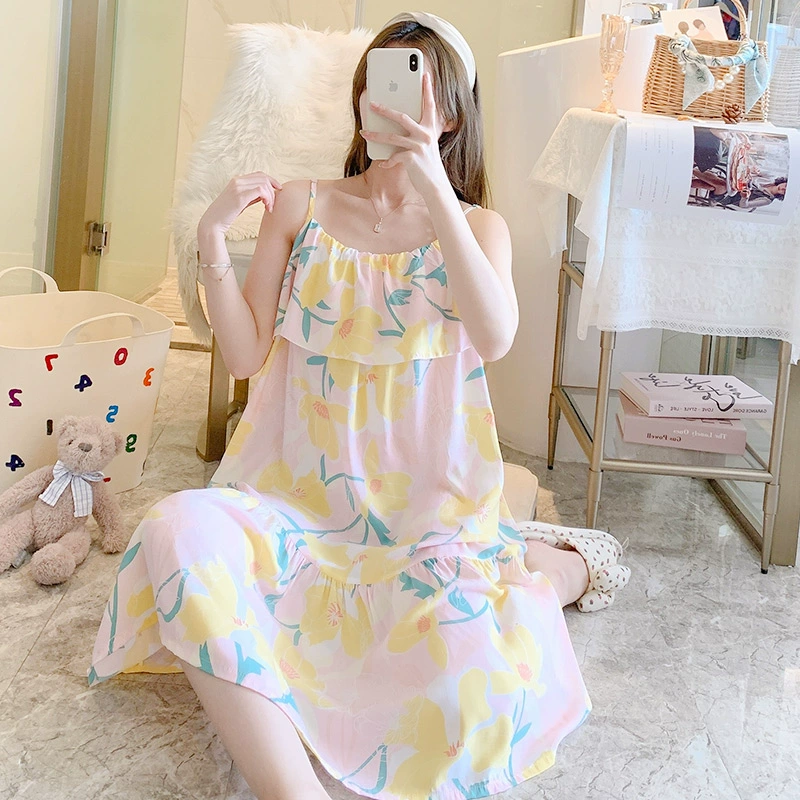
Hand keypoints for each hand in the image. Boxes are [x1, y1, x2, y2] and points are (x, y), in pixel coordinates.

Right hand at [198, 172, 281, 237]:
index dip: (271, 180)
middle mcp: (237, 180)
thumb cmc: (226, 215)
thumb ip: (251, 196)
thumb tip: (265, 194)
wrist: (212, 223)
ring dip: (271, 196)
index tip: (279, 190)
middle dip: (273, 190)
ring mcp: (238, 187)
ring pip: (264, 184)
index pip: (259, 174)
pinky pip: (261, 191)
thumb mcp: (241, 202)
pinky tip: (267, 208)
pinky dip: (268, 199)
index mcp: (237, 180)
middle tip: (272, 205)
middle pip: (263, 178)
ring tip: (269, 208)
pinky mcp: (240, 196)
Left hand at [359, 73, 448, 192]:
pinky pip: (394, 157)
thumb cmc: (428, 164)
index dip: (427, 89)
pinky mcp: (412, 159)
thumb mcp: (426, 145)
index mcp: (429, 129)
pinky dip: (387, 161)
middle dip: (384, 110)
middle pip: (401, 117)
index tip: (424, 75)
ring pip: (392, 137)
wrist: (435, 185)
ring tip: (363, 133)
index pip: (429, 105)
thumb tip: (399, 124)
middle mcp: (425, 135)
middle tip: (372, 104)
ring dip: (375, 135)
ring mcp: (418, 146)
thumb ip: (417, 133)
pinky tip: (382, 163)